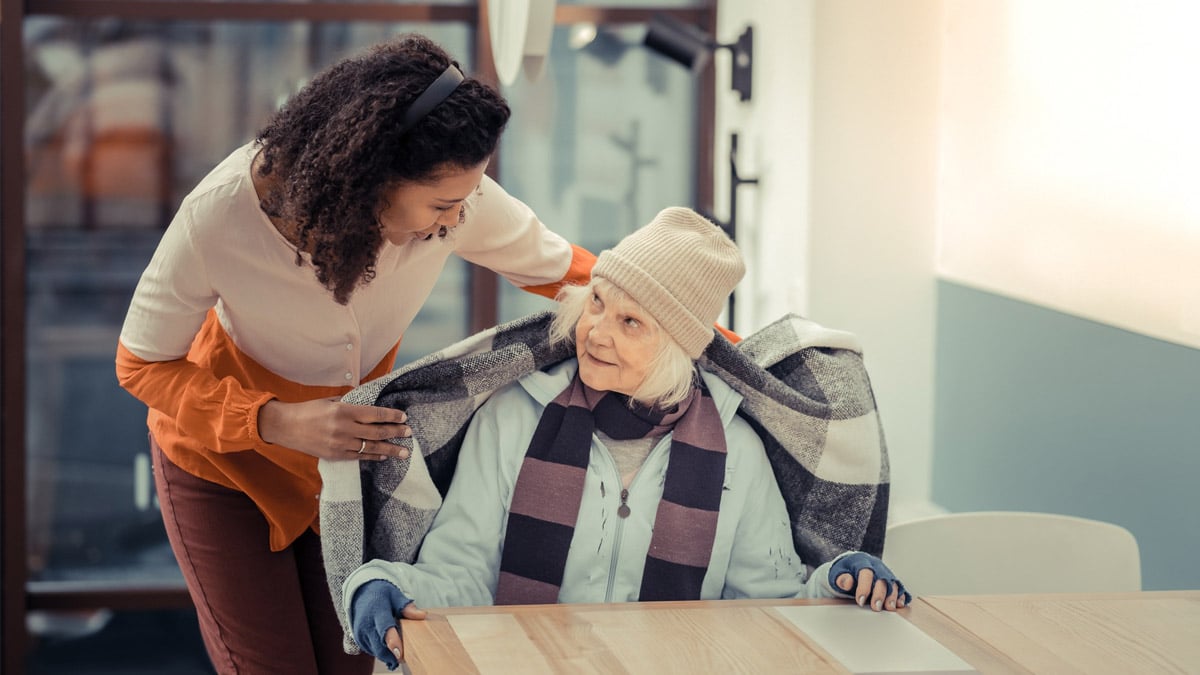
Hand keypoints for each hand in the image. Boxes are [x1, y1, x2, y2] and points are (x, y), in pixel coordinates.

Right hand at [257, 397, 411, 460]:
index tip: (404, 417)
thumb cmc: (308, 410)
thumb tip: (370, 404)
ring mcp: (339, 444)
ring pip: (370, 448)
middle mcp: (343, 428)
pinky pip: (359, 457)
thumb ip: (350, 404)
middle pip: (377, 432)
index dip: (391, 416)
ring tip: (404, 452)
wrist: (285, 427)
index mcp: (343, 411)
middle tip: (409, 433)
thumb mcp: (330, 401)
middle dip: (396, 433)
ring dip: (389, 450)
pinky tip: (382, 456)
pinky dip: (372, 456)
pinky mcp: (335, 456)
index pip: (374, 414)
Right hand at [349, 580, 427, 669]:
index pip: (384, 628)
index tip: (399, 653)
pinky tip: (389, 647)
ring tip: (399, 651)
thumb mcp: (395, 596)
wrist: (361, 594)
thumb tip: (422, 615)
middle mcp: (366, 624)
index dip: (392, 641)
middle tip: (405, 658)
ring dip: (388, 655)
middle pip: (380, 646)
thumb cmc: (382, 595)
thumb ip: (407, 607)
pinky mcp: (359, 640)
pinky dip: (382, 652)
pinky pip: (372, 651)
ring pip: (376, 651)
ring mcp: (361, 633)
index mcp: (377, 611)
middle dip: (393, 655)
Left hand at [828, 552, 910, 610]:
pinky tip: (900, 604)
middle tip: (876, 607)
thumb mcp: (838, 574)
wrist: (853, 566)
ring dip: (892, 596)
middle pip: (882, 578)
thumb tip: (847, 582)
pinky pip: (900, 587)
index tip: (860, 601)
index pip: (866, 573)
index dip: (864, 587)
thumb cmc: (846, 571)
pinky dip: (901, 595)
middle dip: (880, 594)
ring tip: (890, 608)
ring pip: (893, 583)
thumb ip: (842, 579)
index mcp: (862, 562)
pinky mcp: (892, 580)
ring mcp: (886, 573)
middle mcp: (877, 566)